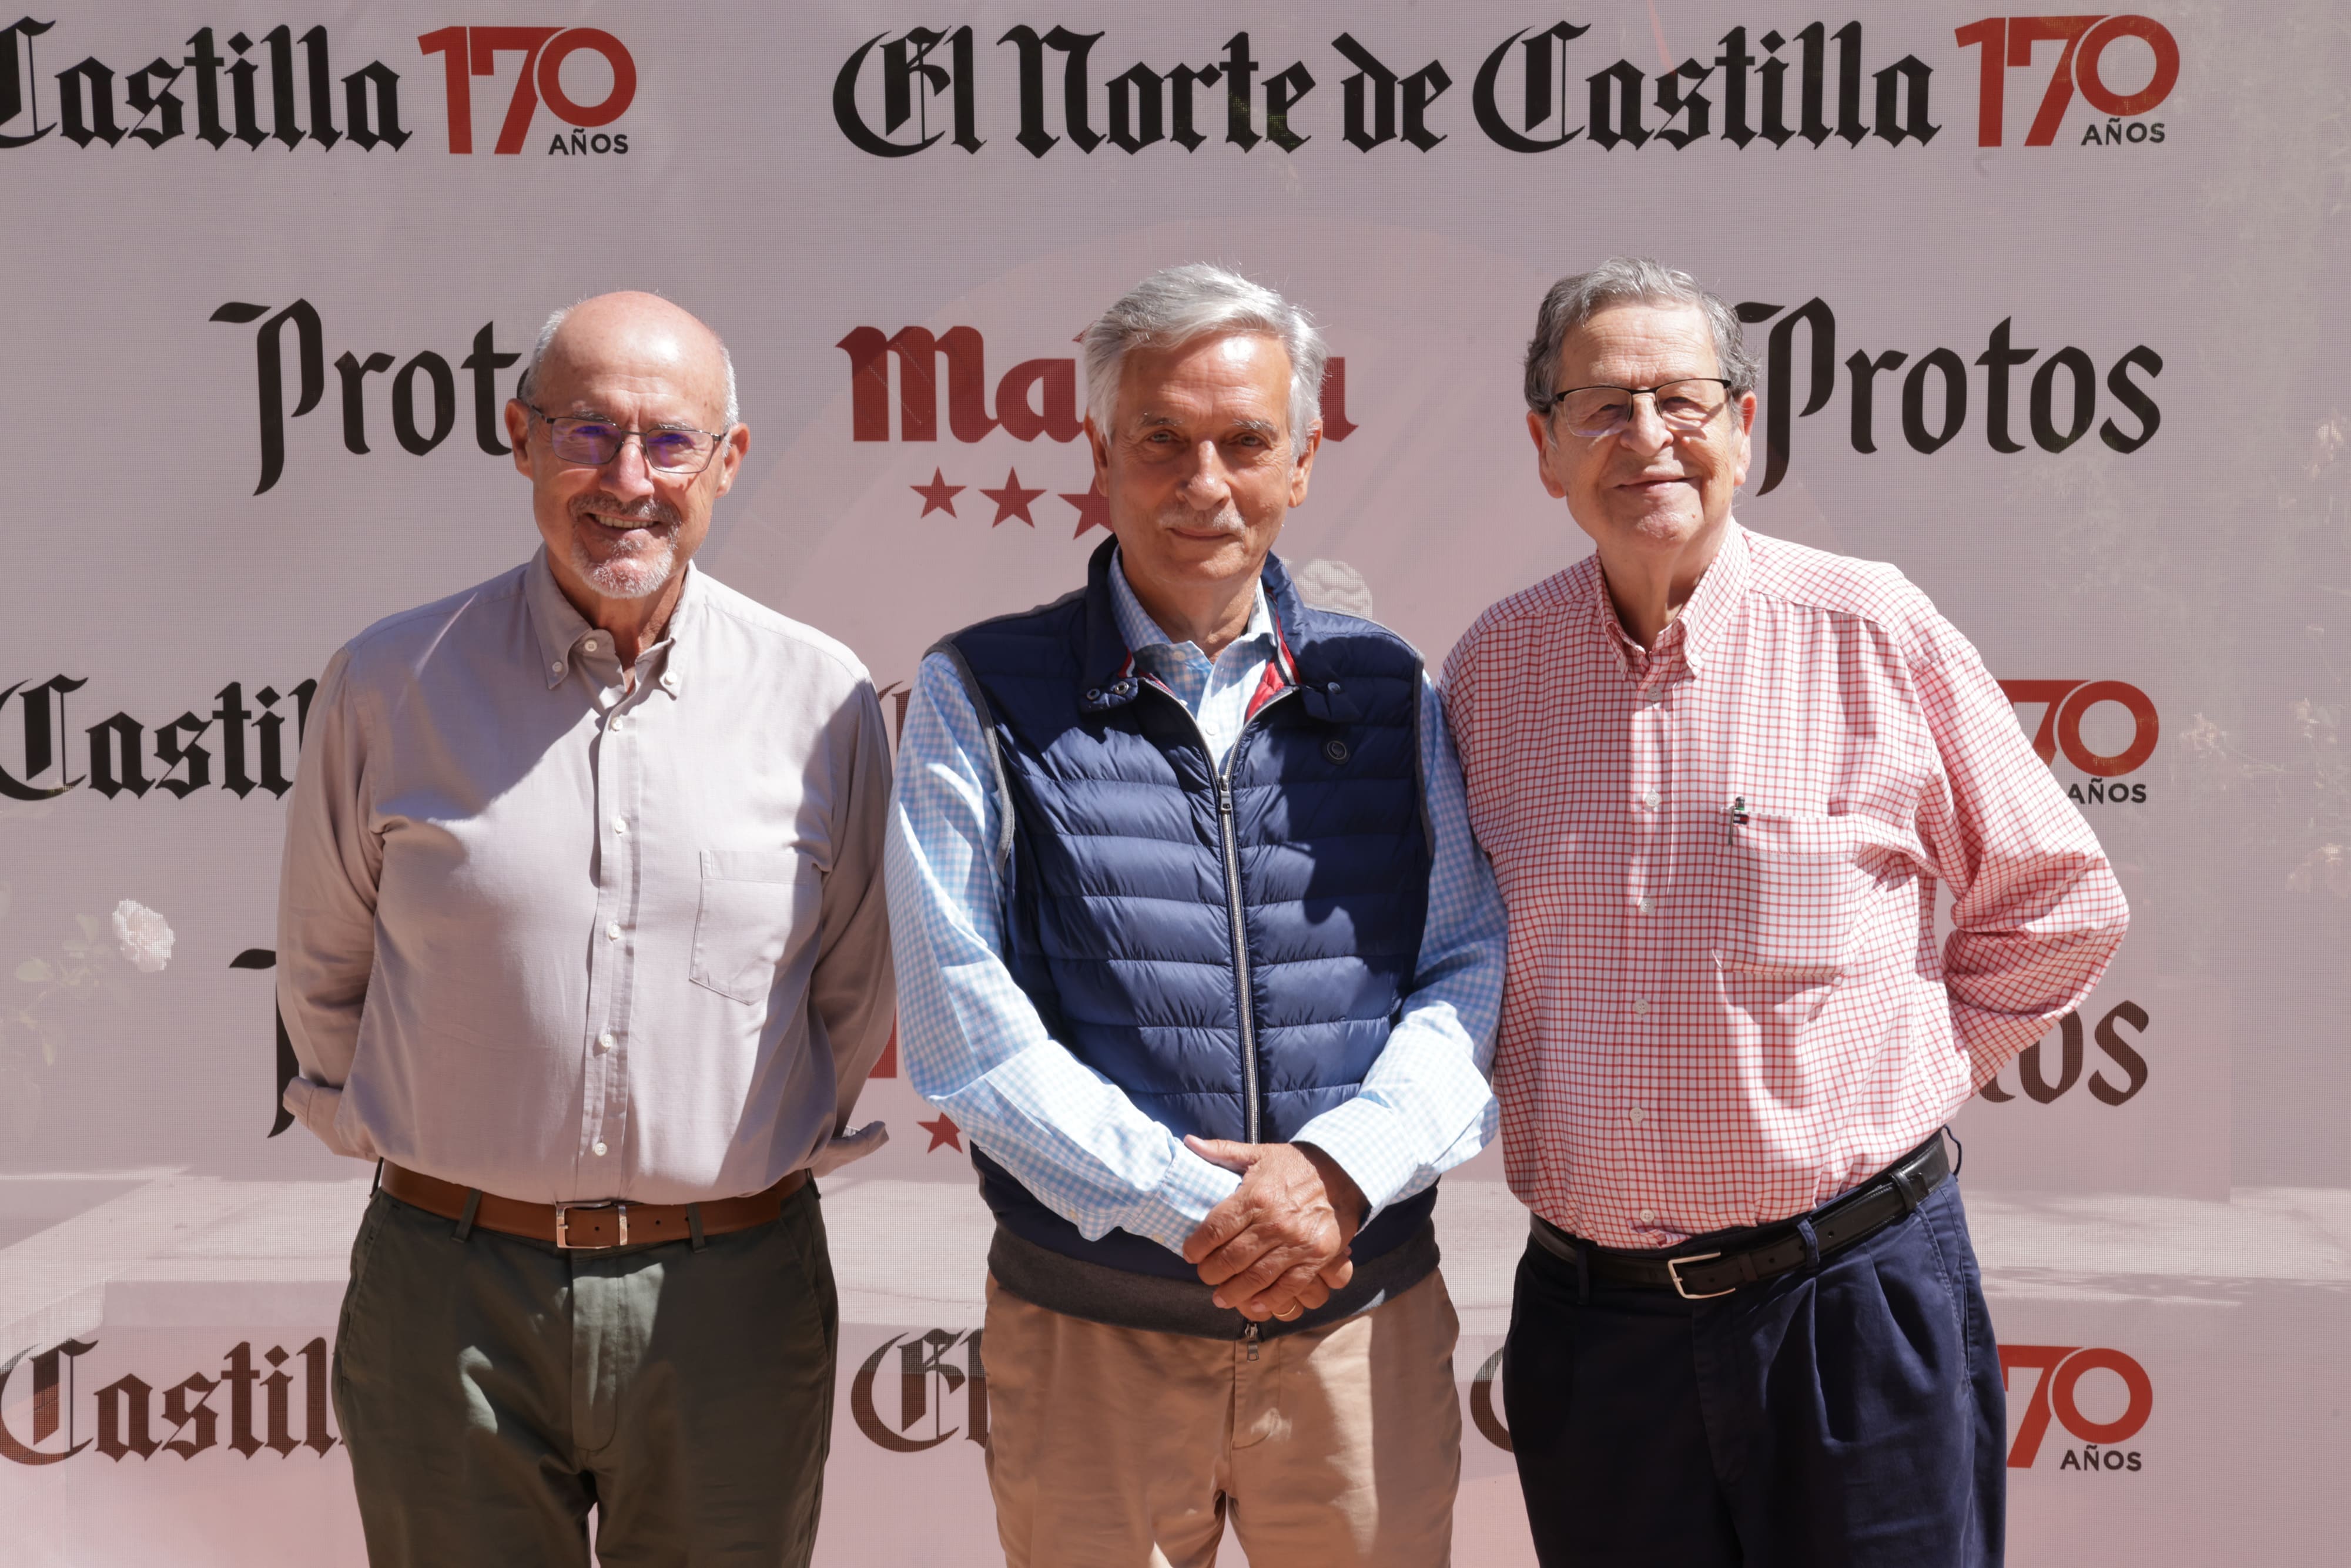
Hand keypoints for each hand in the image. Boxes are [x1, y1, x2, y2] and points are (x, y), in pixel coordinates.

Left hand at [1180, 1139, 1366, 1321]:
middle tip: (1205, 1276)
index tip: (1190, 1254)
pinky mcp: (1315, 1258)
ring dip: (1233, 1293)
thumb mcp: (1257, 1153)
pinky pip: (1288, 1287)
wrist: (1341, 1173)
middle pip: (1231, 1258)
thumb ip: (1221, 1151)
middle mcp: (1273, 1222)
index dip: (1196, 1247)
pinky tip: (1254, 1305)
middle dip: (1211, 1273)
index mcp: (1255, 1196)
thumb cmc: (1293, 1165)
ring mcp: (1296, 1243)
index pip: (1215, 1230)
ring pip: (1255, 1278)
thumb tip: (1189, 1143)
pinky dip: (1269, 1301)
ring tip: (1221, 1297)